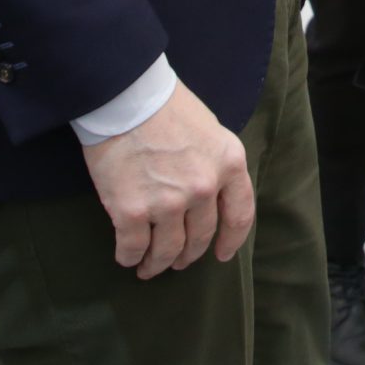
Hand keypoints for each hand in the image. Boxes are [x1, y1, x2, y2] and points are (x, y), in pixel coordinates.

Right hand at [81, 82, 253, 277]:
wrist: (125, 96)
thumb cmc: (166, 106)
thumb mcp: (210, 129)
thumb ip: (215, 163)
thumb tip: (209, 192)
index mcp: (229, 164)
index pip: (239, 215)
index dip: (230, 240)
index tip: (221, 255)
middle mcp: (204, 188)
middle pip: (200, 237)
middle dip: (188, 255)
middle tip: (177, 261)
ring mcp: (169, 203)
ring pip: (168, 250)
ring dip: (158, 263)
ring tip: (149, 267)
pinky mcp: (132, 212)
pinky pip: (133, 247)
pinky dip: (129, 257)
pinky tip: (127, 257)